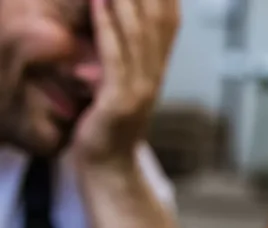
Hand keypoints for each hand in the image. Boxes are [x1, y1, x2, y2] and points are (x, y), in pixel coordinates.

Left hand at [73, 0, 178, 165]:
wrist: (107, 170)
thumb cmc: (105, 125)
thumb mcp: (117, 82)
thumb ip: (121, 53)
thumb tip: (112, 16)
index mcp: (156, 65)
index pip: (168, 15)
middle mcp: (155, 72)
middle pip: (156, 15)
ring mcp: (142, 87)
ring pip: (138, 30)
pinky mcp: (121, 101)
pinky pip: (116, 56)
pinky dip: (108, 26)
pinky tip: (99, 2)